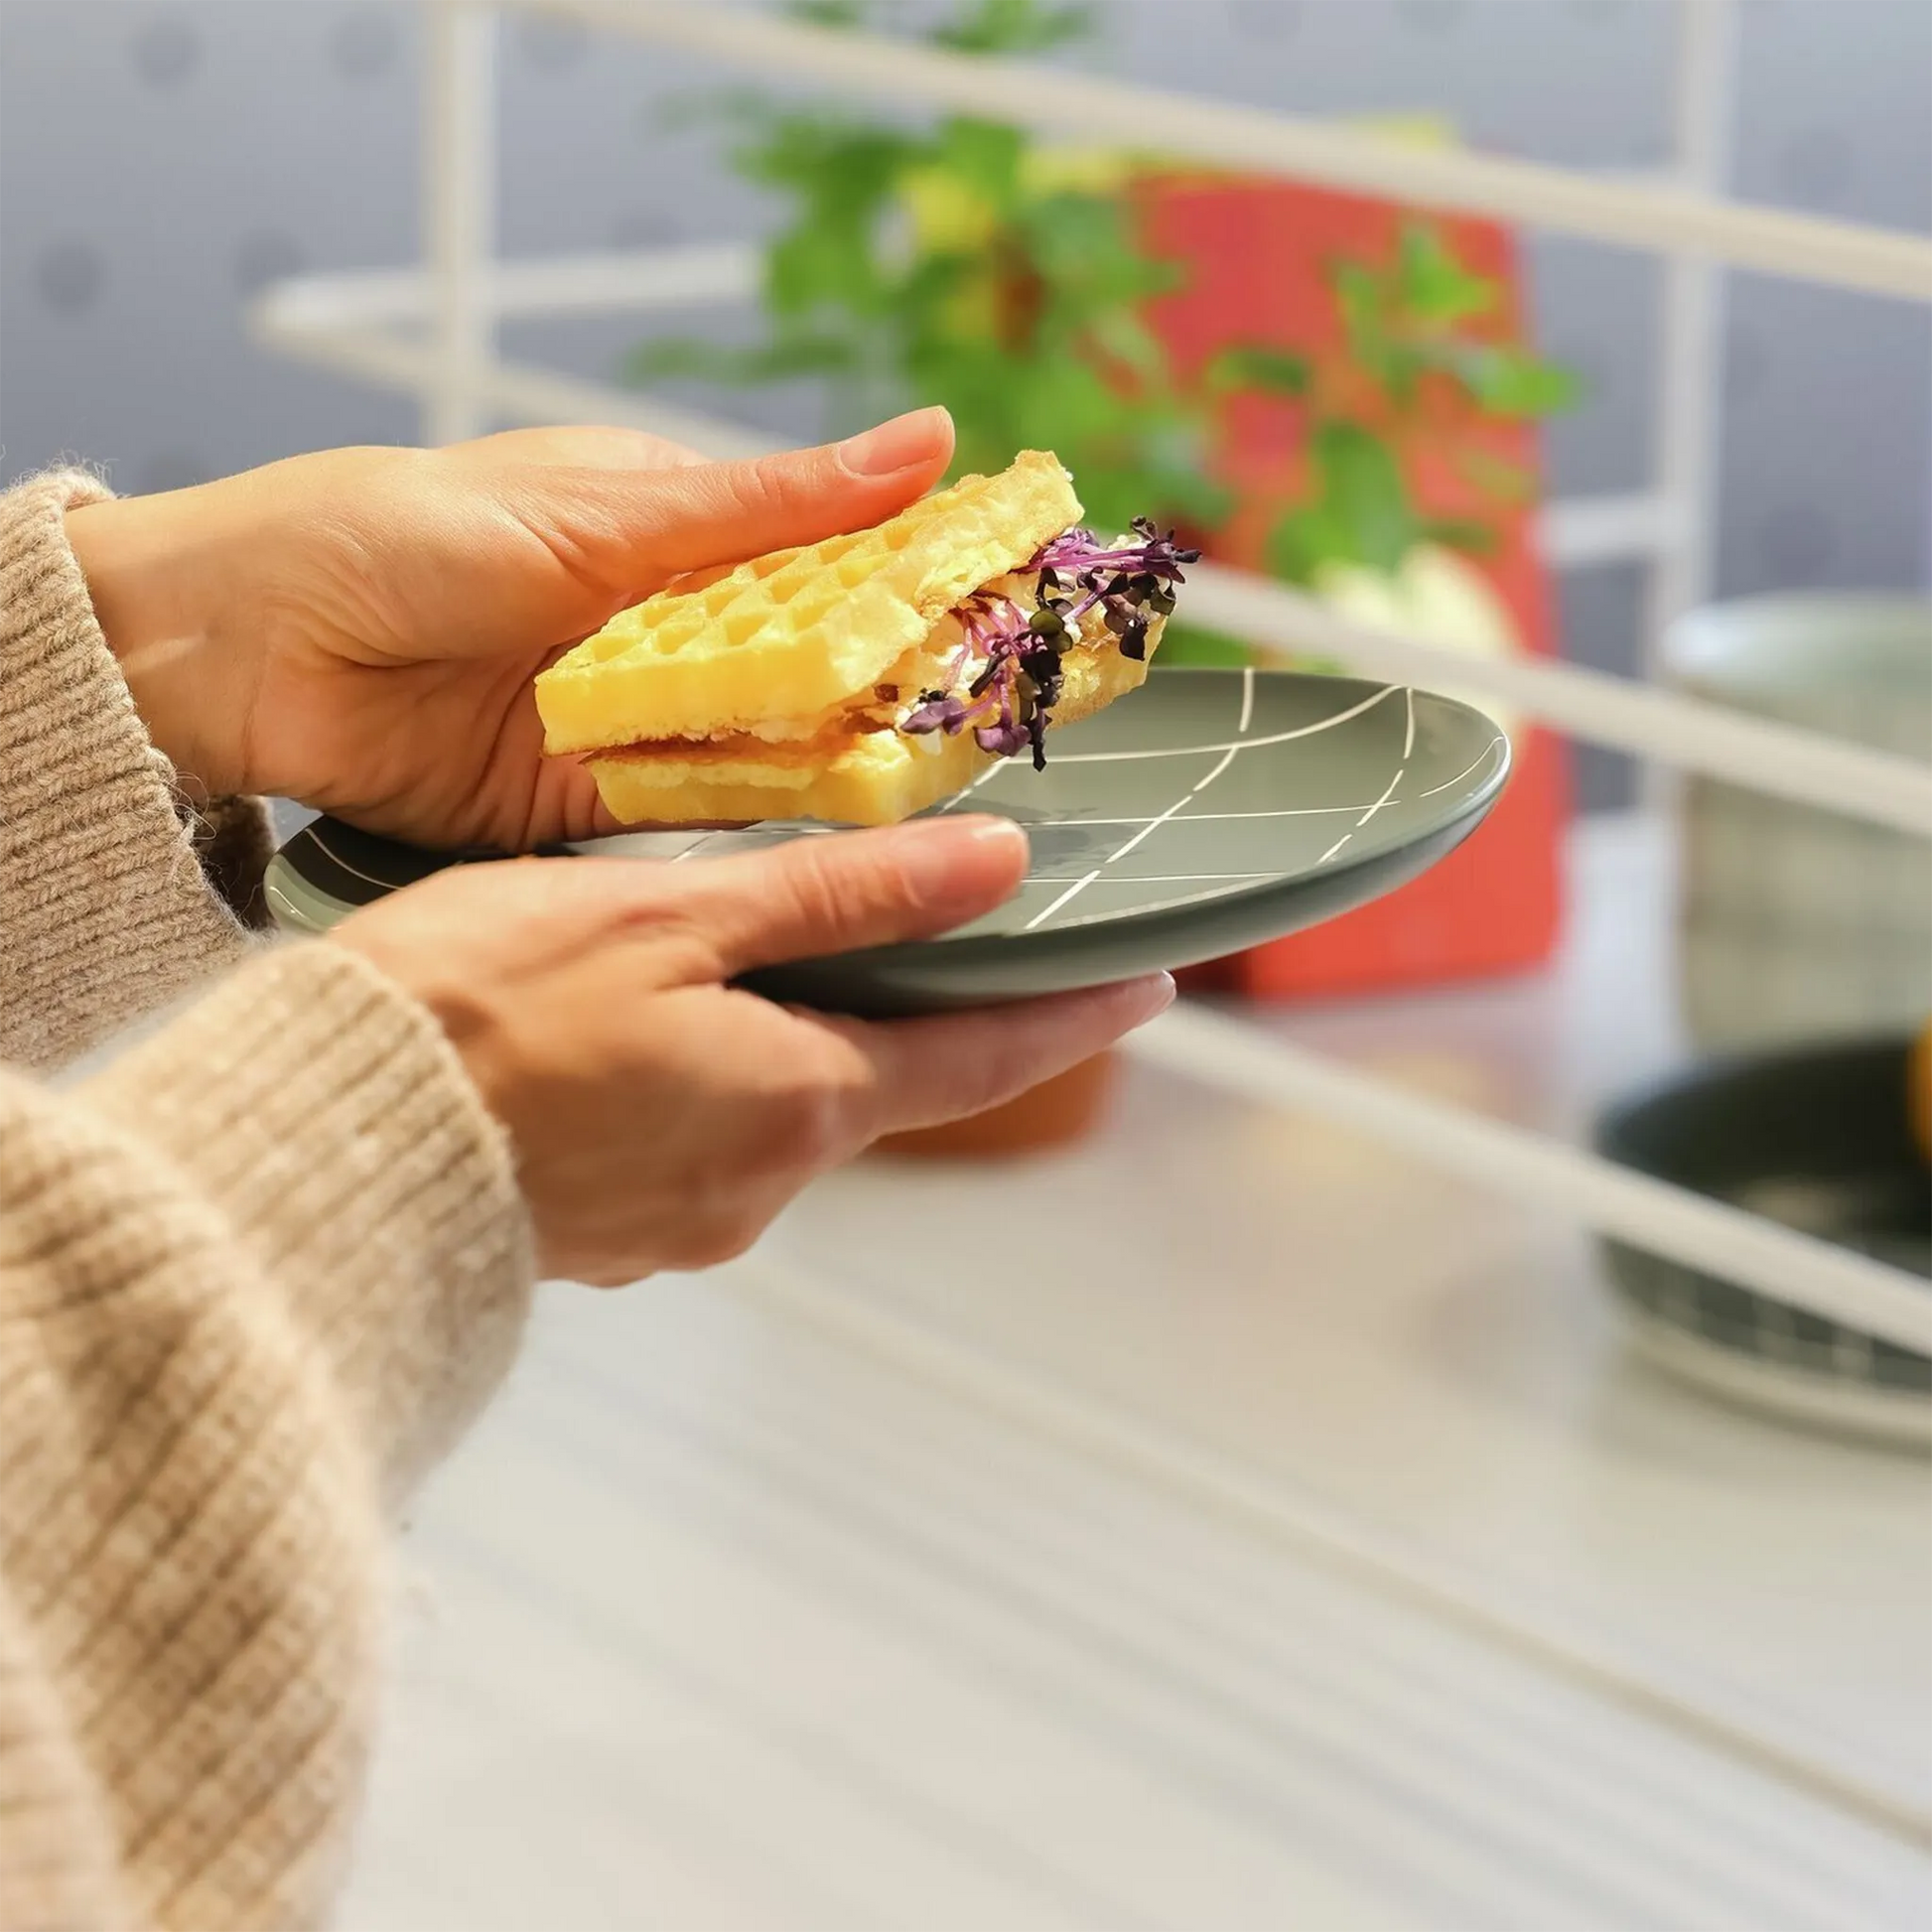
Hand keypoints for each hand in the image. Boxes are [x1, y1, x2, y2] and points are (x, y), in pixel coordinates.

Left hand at [65, 409, 955, 848]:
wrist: (244, 655)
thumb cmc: (398, 535)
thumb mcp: (602, 511)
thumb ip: (766, 504)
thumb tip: (925, 441)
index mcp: (677, 536)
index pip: (834, 561)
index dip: (925, 585)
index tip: (1022, 608)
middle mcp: (669, 633)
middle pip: (815, 671)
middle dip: (899, 695)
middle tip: (1006, 723)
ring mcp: (637, 723)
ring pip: (772, 752)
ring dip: (843, 770)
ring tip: (950, 792)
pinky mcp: (596, 806)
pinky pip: (701, 822)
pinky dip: (763, 831)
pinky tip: (842, 843)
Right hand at [330, 815, 1173, 1285]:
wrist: (322, 1151)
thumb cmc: (483, 1016)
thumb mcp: (674, 918)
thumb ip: (842, 898)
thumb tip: (987, 866)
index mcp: (797, 1100)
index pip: (980, 1064)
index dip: (1070, 1022)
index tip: (1144, 991)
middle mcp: (759, 1184)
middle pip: (876, 1085)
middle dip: (906, 1018)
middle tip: (923, 940)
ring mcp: (682, 1223)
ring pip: (776, 1112)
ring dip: (782, 1044)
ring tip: (735, 962)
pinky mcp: (609, 1235)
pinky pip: (694, 1145)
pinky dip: (700, 1084)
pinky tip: (635, 1035)